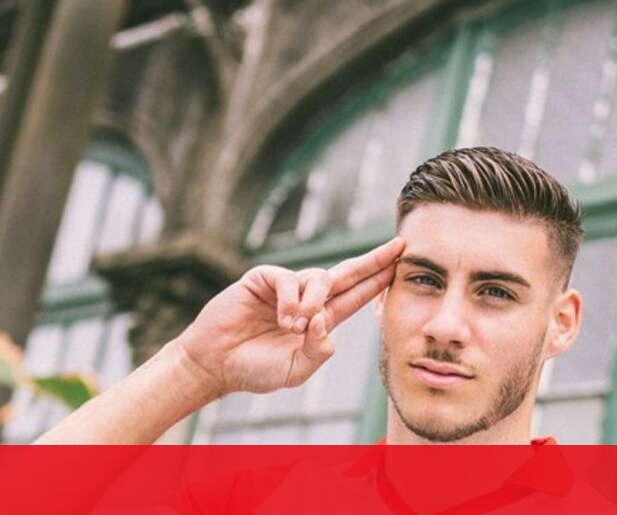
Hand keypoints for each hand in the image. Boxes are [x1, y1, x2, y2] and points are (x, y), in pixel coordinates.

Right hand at [175, 237, 404, 396]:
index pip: (357, 296)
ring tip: (295, 326)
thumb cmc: (255, 369)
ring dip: (314, 301)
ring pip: (319, 278)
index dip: (378, 280)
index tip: (401, 264)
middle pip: (348, 274)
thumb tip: (327, 323)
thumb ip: (318, 352)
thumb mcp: (295, 370)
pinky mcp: (265, 279)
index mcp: (321, 320)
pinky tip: (283, 319)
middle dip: (374, 260)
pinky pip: (289, 279)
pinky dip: (291, 300)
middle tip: (399, 246)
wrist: (215, 363)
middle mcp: (308, 299)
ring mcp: (287, 287)